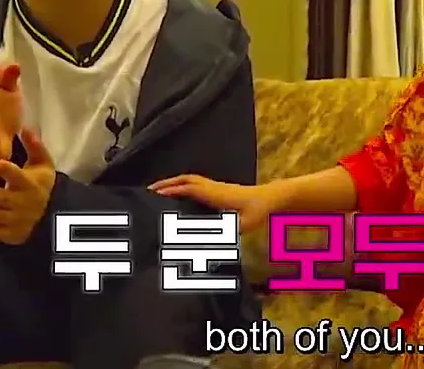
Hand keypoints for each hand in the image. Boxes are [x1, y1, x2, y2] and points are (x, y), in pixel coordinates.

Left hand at [0, 128, 55, 244]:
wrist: (55, 214)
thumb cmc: (43, 184)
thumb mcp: (43, 164)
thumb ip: (34, 146)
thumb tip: (24, 127)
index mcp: (29, 183)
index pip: (17, 175)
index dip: (6, 170)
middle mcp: (23, 201)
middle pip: (6, 198)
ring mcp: (18, 218)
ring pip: (1, 217)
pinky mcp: (13, 232)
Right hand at [148, 175, 281, 232]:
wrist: (274, 198)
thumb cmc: (259, 211)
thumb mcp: (243, 225)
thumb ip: (226, 233)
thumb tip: (208, 243)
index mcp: (216, 194)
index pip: (189, 189)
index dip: (171, 190)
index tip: (154, 194)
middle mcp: (214, 187)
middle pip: (186, 179)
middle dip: (167, 183)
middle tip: (149, 190)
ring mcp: (218, 186)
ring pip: (191, 179)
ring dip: (174, 182)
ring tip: (159, 190)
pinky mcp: (221, 189)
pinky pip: (197, 183)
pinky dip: (184, 184)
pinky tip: (181, 194)